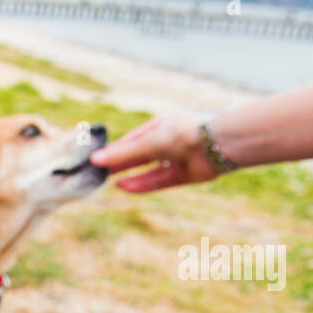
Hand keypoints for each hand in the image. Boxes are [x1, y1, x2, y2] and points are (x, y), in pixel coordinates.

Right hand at [89, 112, 224, 191]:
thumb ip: (123, 154)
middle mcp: (169, 141)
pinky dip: (142, 185)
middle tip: (99, 172)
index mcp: (161, 125)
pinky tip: (124, 188)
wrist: (217, 144)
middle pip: (139, 155)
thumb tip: (95, 160)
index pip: (133, 139)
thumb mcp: (148, 142)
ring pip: (148, 169)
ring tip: (110, 182)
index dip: (115, 150)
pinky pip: (158, 181)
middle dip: (120, 163)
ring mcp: (177, 159)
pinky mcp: (184, 175)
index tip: (97, 158)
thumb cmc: (182, 133)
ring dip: (130, 176)